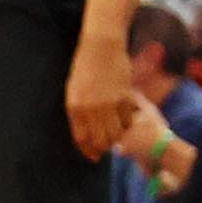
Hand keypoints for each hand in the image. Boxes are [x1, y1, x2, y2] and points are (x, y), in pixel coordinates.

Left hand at [64, 33, 139, 162]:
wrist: (101, 46)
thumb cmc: (85, 66)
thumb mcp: (74, 89)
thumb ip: (79, 111)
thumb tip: (87, 132)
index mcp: (74, 106)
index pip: (82, 138)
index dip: (88, 150)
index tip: (93, 156)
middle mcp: (90, 108)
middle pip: (100, 139)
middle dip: (103, 148)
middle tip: (106, 149)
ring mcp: (108, 103)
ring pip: (115, 133)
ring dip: (116, 139)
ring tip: (116, 138)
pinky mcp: (124, 97)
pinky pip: (127, 120)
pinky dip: (127, 125)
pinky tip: (125, 123)